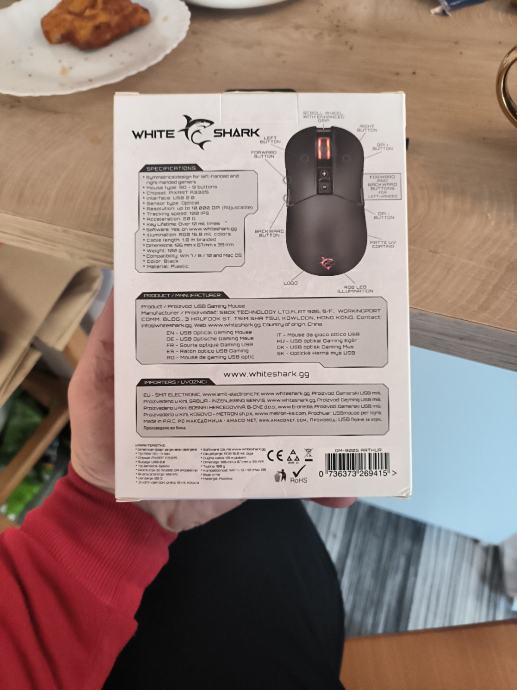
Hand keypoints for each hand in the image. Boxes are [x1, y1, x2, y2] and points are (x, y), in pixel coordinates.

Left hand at [68, 294, 353, 531]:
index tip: (280, 278)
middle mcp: (226, 387)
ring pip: (291, 413)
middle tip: (337, 329)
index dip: (252, 301)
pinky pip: (290, 468)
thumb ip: (108, 342)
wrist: (122, 516)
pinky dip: (320, 482)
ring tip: (361, 402)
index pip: (229, 325)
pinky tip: (344, 490)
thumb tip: (126, 285)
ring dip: (327, 414)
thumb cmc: (102, 443)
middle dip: (305, 350)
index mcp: (193, 361)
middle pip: (270, 364)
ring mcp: (243, 426)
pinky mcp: (251, 462)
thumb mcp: (95, 385)